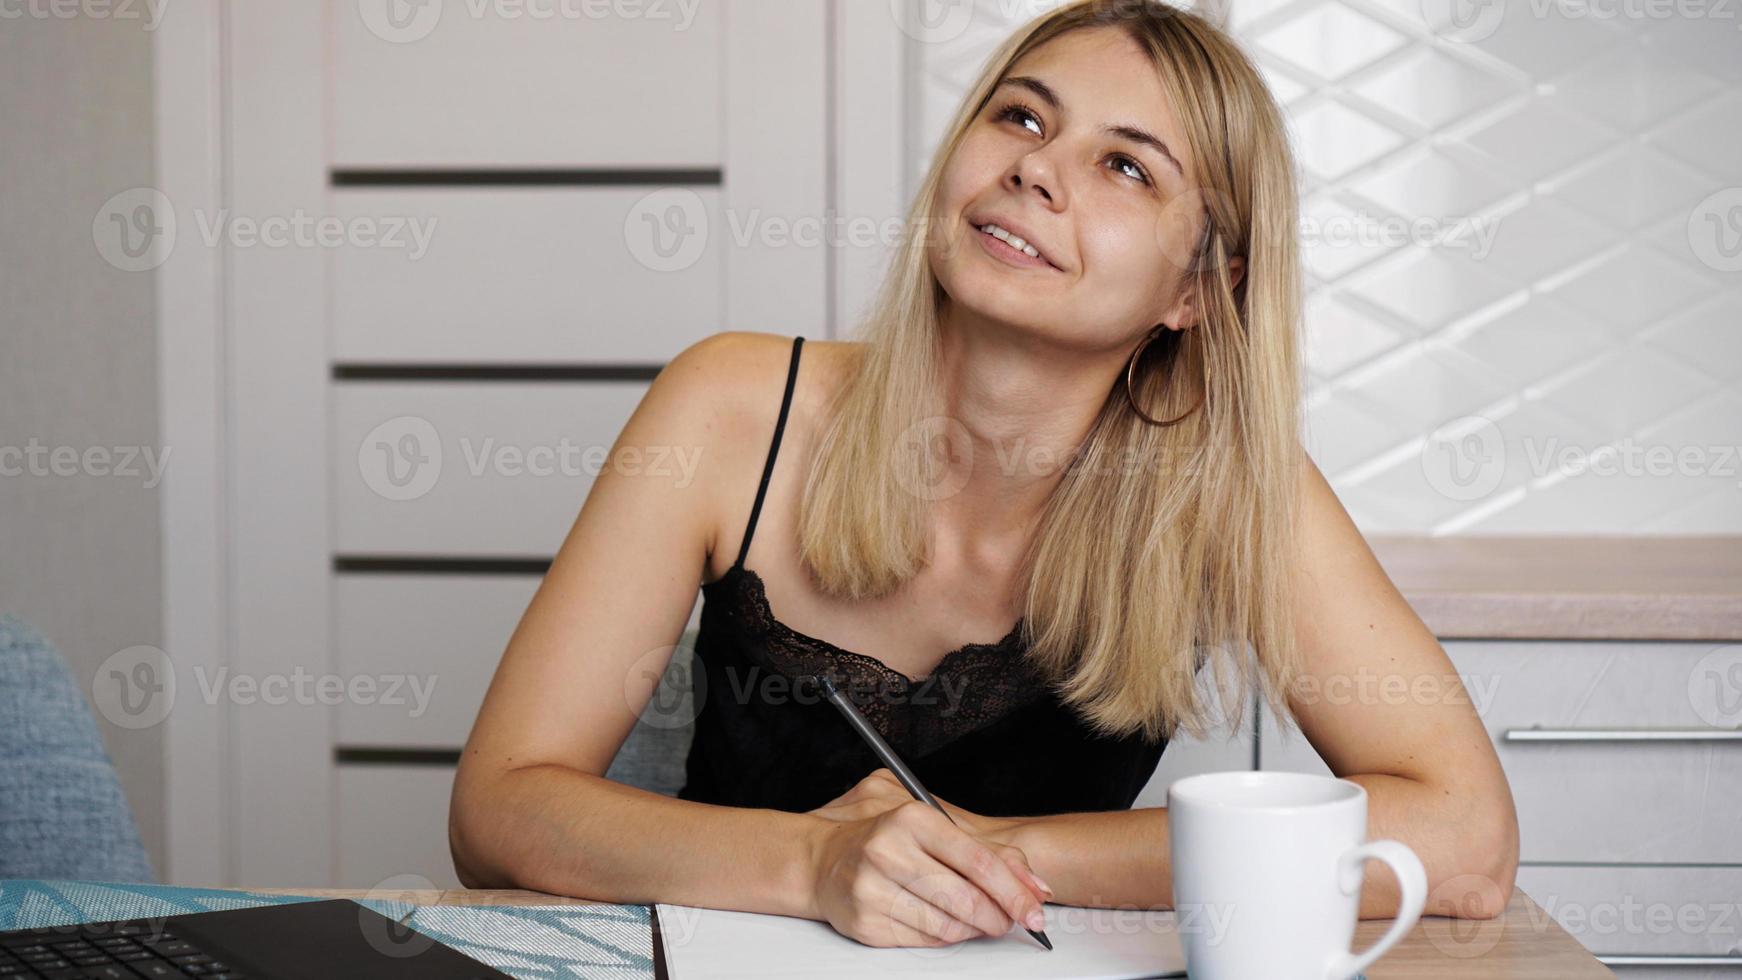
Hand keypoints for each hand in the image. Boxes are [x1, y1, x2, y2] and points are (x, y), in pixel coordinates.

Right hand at [805, 774, 1054, 947]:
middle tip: (1012, 920)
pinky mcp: (866, 921)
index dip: (1014, 891)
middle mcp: (888, 850)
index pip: (979, 861)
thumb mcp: (936, 827)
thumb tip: (1034, 886)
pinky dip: (945, 938)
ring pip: (947, 926)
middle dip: (999, 916)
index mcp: (912, 818)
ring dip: (974, 930)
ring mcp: (873, 888)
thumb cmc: (885, 839)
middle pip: (966, 899)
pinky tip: (946, 924)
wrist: (822, 860)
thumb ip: (989, 851)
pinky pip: (924, 941)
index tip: (1035, 909)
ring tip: (979, 921)